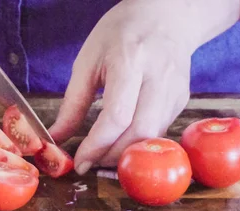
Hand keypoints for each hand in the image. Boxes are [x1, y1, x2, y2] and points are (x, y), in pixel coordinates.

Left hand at [48, 0, 239, 174]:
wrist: (167, 16)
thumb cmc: (121, 34)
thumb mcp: (88, 60)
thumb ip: (73, 103)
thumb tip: (57, 138)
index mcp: (130, 61)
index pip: (116, 116)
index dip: (97, 145)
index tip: (79, 161)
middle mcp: (159, 77)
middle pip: (139, 133)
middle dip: (112, 156)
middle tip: (90, 164)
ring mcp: (176, 90)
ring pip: (152, 138)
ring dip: (125, 155)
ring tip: (102, 157)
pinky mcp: (182, 101)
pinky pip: (159, 132)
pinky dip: (138, 144)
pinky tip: (121, 143)